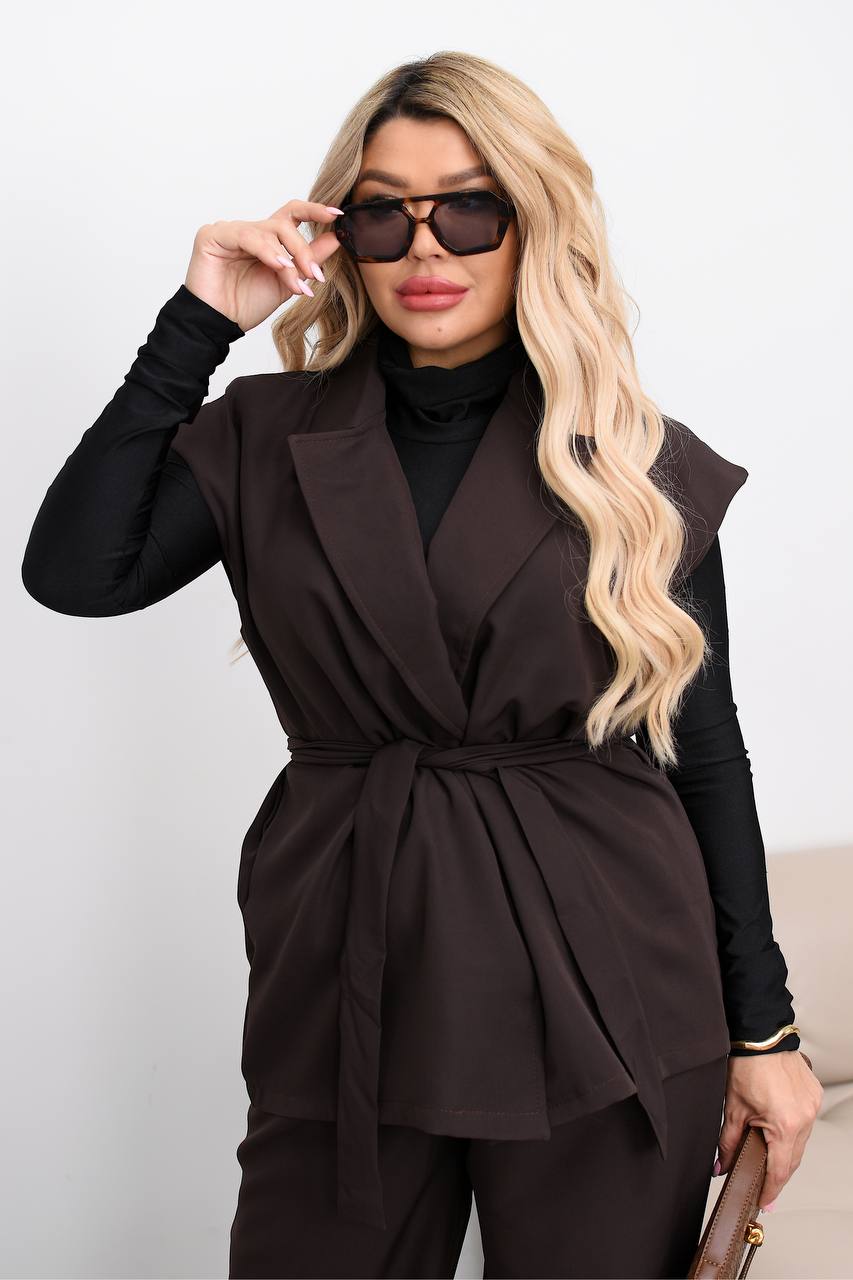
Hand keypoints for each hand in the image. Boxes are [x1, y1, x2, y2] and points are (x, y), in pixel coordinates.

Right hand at [184, 199, 344, 332]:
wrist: (220, 324)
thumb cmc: (248, 304)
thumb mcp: (288, 282)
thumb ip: (309, 260)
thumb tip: (336, 238)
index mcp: (266, 239)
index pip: (292, 214)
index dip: (314, 211)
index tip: (337, 215)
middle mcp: (249, 231)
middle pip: (284, 224)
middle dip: (303, 249)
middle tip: (315, 274)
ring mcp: (230, 230)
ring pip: (267, 231)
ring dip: (286, 258)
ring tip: (295, 285)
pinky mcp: (212, 235)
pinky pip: (245, 235)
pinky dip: (265, 250)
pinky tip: (277, 265)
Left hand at [716, 1050, 822, 1210]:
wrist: (760, 1036)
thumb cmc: (746, 1066)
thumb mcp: (732, 1109)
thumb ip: (727, 1142)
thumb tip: (721, 1165)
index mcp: (785, 1126)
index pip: (779, 1170)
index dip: (770, 1190)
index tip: (764, 1202)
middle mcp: (804, 1119)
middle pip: (792, 1159)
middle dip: (778, 1174)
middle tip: (764, 1187)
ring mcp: (812, 1107)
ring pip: (801, 1142)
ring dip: (786, 1152)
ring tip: (769, 1158)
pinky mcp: (814, 1095)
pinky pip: (804, 1123)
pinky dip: (792, 1131)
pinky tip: (779, 1131)